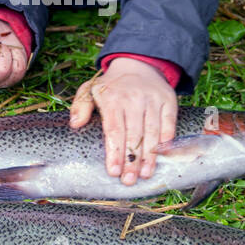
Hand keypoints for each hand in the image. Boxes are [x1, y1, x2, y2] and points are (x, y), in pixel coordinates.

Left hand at [69, 57, 177, 186]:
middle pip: (133, 135)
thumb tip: (75, 124)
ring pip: (152, 133)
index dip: (114, 152)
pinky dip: (166, 141)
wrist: (137, 64)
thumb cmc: (112, 85)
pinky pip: (169, 124)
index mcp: (113, 99)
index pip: (114, 130)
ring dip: (149, 156)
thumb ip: (80, 106)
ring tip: (145, 174)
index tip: (113, 171)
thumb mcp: (90, 89)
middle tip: (129, 180)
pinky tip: (163, 156)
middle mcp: (134, 99)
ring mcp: (153, 100)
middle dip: (131, 160)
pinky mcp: (168, 101)